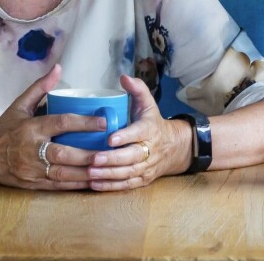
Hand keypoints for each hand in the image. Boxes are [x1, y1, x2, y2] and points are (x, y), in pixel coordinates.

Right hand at [0, 64, 104, 189]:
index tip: (105, 122)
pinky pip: (58, 186)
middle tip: (110, 152)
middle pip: (63, 153)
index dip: (84, 123)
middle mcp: (32, 150)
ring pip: (63, 173)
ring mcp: (32, 170)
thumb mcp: (19, 105)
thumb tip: (58, 68)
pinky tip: (94, 182)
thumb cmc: (4, 128)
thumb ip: (40, 87)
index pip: (61, 123)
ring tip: (106, 168)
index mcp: (31, 128)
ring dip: (86, 173)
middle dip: (88, 155)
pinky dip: (77, 185)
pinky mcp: (33, 184)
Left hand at [85, 74, 191, 190]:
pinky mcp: (142, 179)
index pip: (139, 132)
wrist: (174, 147)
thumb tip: (123, 77)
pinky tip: (93, 183)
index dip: (126, 136)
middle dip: (112, 159)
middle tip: (93, 158)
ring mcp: (147, 166)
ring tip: (90, 172)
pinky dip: (110, 186)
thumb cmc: (152, 122)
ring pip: (128, 172)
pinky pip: (126, 184)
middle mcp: (150, 149)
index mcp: (150, 129)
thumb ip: (137, 89)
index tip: (110, 138)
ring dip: (108, 174)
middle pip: (132, 156)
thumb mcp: (148, 104)